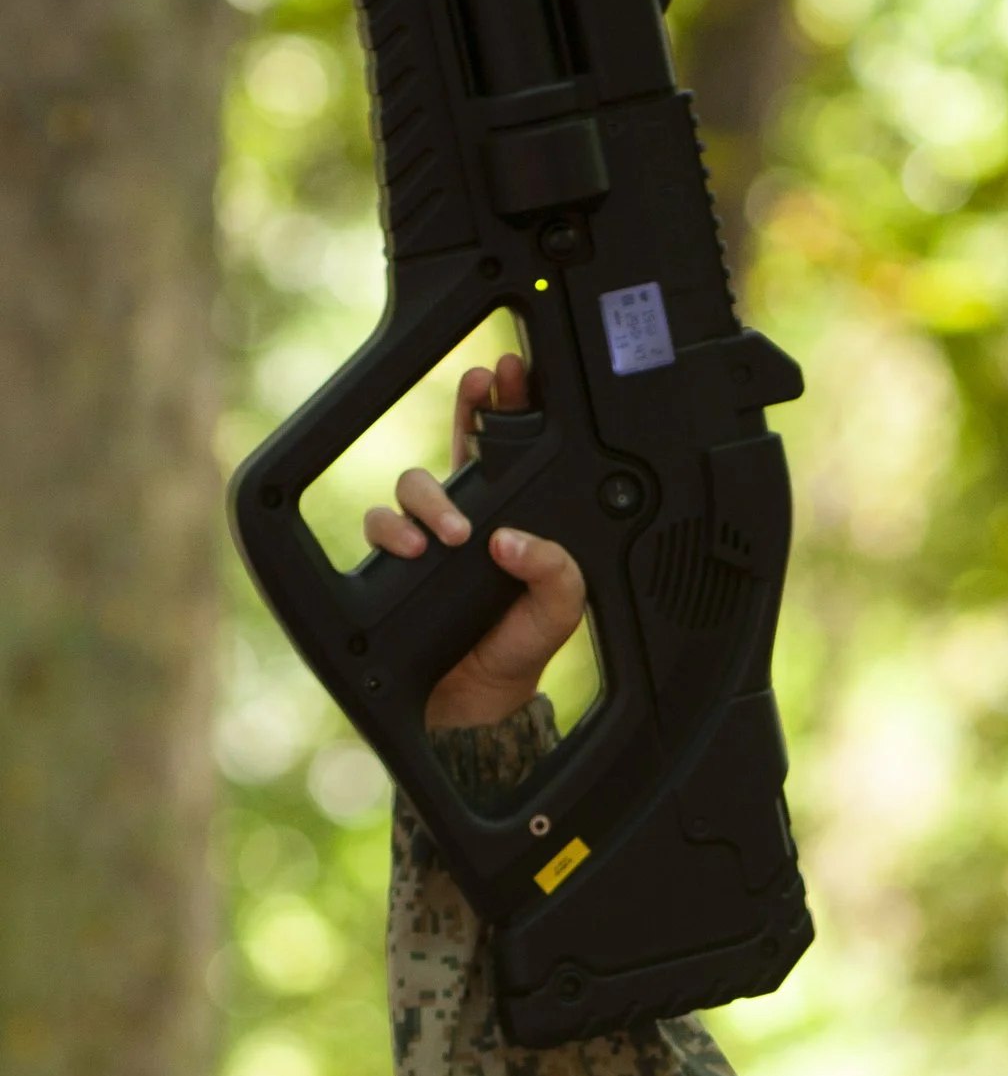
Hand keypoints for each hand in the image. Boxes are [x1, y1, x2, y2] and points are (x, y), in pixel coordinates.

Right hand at [363, 351, 587, 732]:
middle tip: (484, 393)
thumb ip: (555, 570)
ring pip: (411, 485)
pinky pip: (379, 525)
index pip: (510, 452)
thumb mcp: (560, 609)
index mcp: (512, 519)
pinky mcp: (396, 563)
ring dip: (428, 496)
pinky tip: (413, 547)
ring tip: (451, 531)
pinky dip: (391, 530)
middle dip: (468, 411)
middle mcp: (468, 519)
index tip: (510, 372)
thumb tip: (511, 539)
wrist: (478, 704)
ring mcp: (427, 538)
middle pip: (456, 448)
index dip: (507, 406)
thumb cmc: (520, 649)